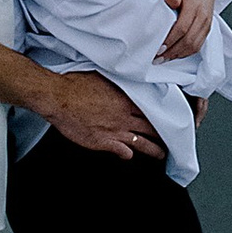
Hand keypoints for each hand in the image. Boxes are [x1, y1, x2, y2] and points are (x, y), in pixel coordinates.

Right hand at [40, 68, 163, 159]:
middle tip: (173, 139)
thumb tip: (126, 78)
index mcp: (125, 98)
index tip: (169, 117)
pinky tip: (129, 156)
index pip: (151, 108)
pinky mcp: (102, 142)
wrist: (59, 98)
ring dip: (153, 150)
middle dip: (163, 134)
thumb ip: (117, 83)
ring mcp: (114, 130)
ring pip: (141, 143)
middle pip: (151, 127)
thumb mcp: (102, 76)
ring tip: (161, 154)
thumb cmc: (76, 84)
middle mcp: (123, 115)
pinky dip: (128, 155)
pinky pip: (122, 151)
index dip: (162, 114)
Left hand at [157, 0, 216, 63]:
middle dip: (172, 52)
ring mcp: (206, 25)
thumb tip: (170, 1)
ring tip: (164, 59)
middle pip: (188, 40)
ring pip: (194, 45)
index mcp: (195, 7)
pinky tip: (175, 55)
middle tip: (158, 58)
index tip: (159, 48)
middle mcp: (203, 18)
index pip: (182, 28)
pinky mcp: (207, 29)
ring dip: (178, 54)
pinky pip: (198, 45)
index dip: (170, 40)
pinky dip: (186, 53)